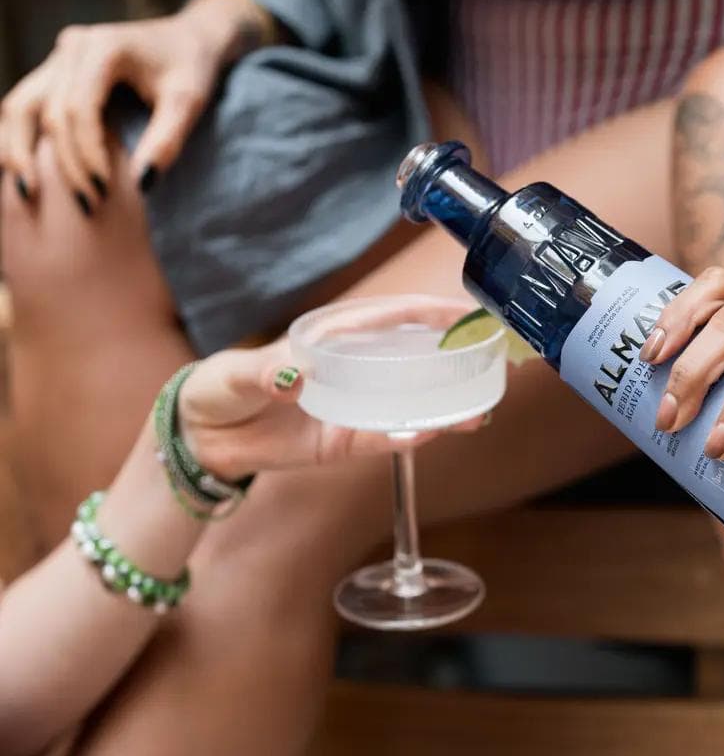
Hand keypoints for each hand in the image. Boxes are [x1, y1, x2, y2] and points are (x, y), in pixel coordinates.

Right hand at [0, 0, 269, 207]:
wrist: (189, 38)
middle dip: (65, 163)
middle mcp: (73, 47)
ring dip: (20, 150)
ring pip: (22, 105)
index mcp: (104, 46)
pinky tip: (19, 172)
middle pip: (50, 111)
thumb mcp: (190, 102)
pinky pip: (25, 104)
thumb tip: (142, 185)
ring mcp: (59, 57)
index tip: (104, 191)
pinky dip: (17, 137)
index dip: (86, 153)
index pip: (79, 108)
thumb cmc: (191, 67)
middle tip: (87, 204)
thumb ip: (168, 140)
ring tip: (29, 193)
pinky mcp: (55, 70)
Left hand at [177, 343, 486, 480]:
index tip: (468, 313)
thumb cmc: (219, 388)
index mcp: (332, 339)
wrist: (199, 437)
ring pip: (406, 404)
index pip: (390, 319)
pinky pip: (378, 440)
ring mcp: (349, 407)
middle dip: (453, 360)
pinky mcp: (339, 443)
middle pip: (411, 360)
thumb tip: (294, 376)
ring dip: (442, 408)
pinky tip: (429, 436)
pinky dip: (404, 439)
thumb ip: (267, 373)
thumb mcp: (238, 373)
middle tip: (492, 364)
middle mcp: (350, 371)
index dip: (431, 313)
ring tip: (478, 412)